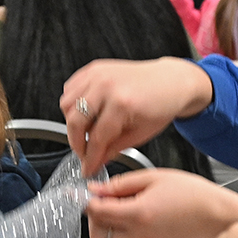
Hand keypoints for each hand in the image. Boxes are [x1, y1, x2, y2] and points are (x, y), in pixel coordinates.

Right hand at [60, 57, 215, 176]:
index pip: (96, 138)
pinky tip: (85, 114)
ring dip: (72, 123)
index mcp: (122, 103)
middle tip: (84, 154)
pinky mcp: (93, 69)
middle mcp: (106, 86)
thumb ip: (114, 149)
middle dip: (77, 144)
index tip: (88, 168)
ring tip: (86, 133)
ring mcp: (98, 74)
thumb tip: (96, 161)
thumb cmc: (161, 104)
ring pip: (67, 105)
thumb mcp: (140, 134)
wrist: (170, 82)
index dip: (90, 158)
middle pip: (76, 121)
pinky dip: (72, 104)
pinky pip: (70, 89)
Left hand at [86, 168, 237, 237]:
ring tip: (120, 208)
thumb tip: (96, 189)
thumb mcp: (153, 177)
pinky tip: (131, 217)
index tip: (85, 192)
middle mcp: (137, 235)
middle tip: (102, 200)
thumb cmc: (192, 195)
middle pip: (96, 232)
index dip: (86, 200)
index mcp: (138, 214)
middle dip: (93, 216)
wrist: (215, 216)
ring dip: (105, 226)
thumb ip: (120, 184)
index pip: (96, 211)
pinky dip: (118, 232)